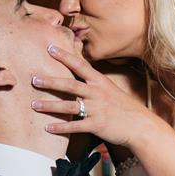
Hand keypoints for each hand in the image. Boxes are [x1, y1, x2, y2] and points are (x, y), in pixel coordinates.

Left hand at [31, 38, 165, 150]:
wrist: (141, 126)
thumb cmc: (126, 109)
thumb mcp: (112, 91)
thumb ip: (95, 85)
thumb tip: (80, 79)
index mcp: (100, 82)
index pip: (80, 65)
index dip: (65, 56)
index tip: (49, 47)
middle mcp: (97, 93)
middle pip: (70, 84)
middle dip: (50, 81)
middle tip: (33, 79)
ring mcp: (96, 109)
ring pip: (69, 105)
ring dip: (50, 105)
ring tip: (34, 105)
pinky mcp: (97, 125)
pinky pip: (75, 126)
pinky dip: (60, 127)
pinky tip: (47, 128)